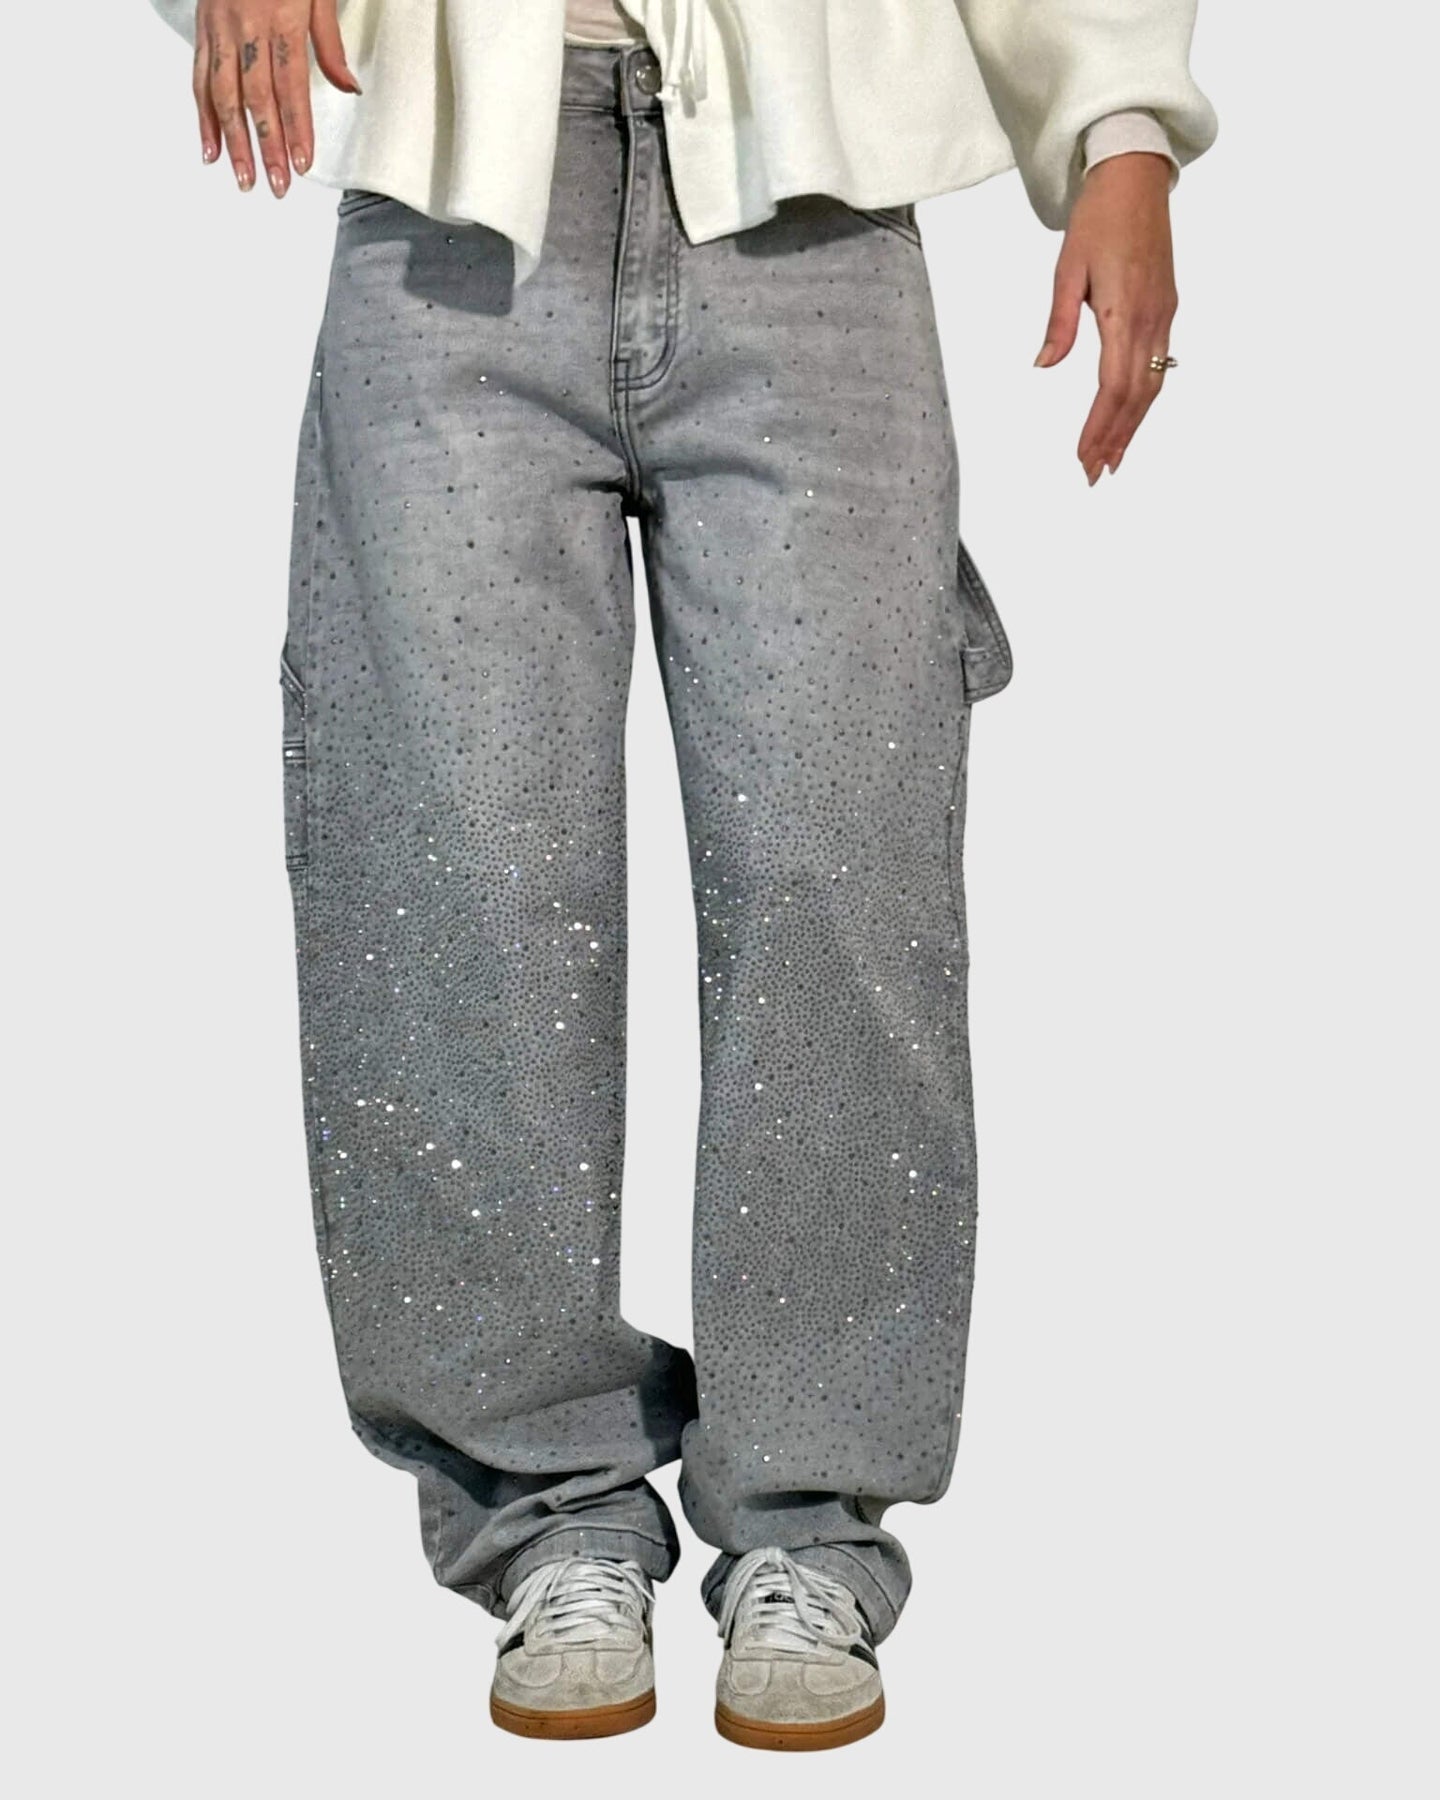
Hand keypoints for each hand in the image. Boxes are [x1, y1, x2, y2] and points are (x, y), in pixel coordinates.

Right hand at [193, 0, 359, 196]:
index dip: (296, 128)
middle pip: (256, 97)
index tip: (303, 164)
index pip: (291, 86)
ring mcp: (219, 26)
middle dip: (267, 147)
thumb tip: (349, 88)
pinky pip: (199, 76)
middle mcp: (247, 25)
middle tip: (278, 186)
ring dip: (233, 141)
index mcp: (282, 18)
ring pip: (222, 93)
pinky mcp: (201, 25)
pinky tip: (210, 148)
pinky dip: (203, 115)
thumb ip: (329, 43)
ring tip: (243, 178)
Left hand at [1034, 153, 1177, 485]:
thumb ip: (1059, 323)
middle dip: (1115, 438)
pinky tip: (1131, 416)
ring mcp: (1164, 315)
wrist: (1135, 176)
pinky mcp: (1167, 308)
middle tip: (1095, 475)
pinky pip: (1159, 366)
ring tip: (1113, 459)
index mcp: (1122, 312)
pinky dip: (1144, 399)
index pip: (1111, 387)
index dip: (1098, 427)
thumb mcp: (1067, 268)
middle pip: (1136, 397)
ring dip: (1132, 426)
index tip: (1082, 458)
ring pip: (1152, 386)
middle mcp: (1150, 319)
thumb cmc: (1098, 218)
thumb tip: (1043, 366)